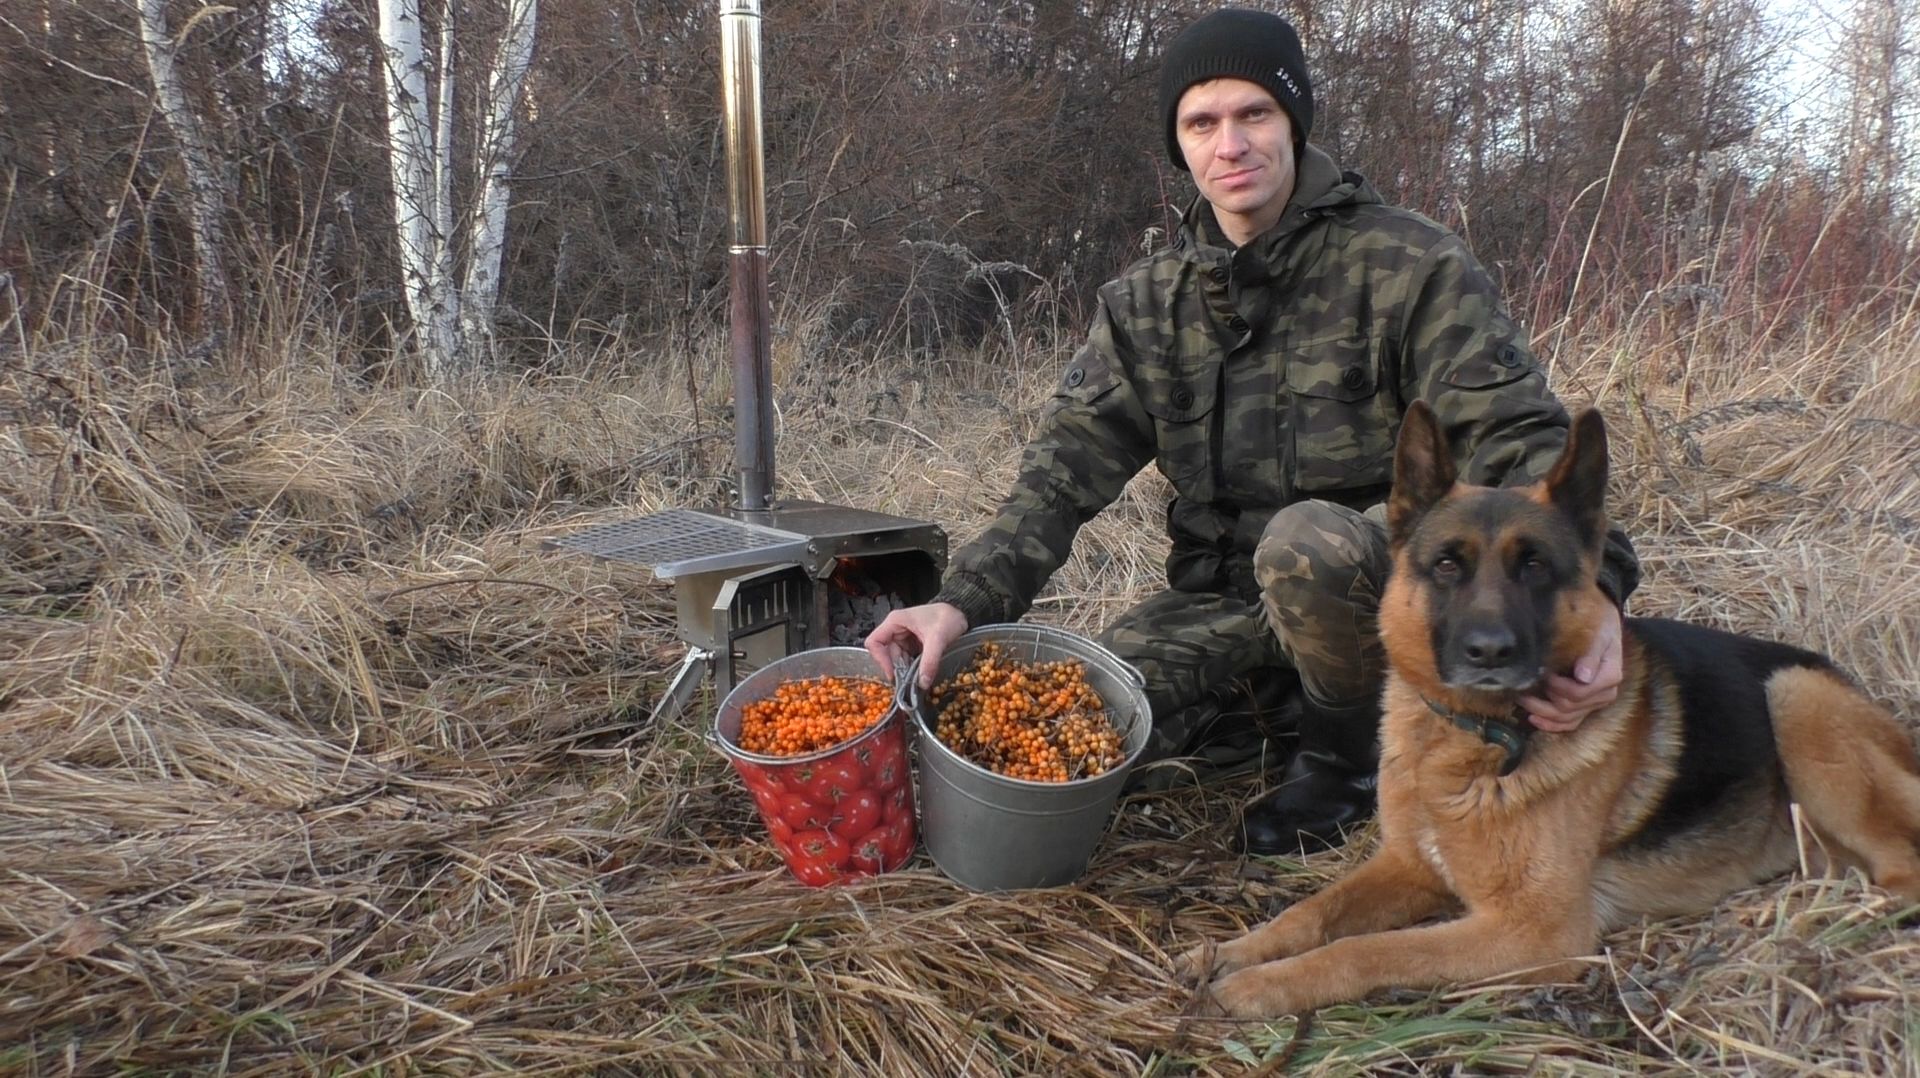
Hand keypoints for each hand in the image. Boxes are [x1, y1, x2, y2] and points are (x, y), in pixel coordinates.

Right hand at [864, 602, 968, 688]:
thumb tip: (922, 683)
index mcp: (895, 621)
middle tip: (910, 680)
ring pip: (896, 659)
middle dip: (897, 668)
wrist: (962, 612)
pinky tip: (921, 672)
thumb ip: (930, 661)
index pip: (875, 642)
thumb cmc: (948, 617)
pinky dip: (912, 668)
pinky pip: (906, 659)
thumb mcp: (938, 639)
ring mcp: (903, 636)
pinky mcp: (912, 644)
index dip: (880, 659)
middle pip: (885, 654)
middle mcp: (895, 628)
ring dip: (905, 670)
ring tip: (918, 677)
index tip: (893, 673)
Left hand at [1520, 603, 1621, 731]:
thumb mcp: (1599, 633)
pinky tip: (1534, 719)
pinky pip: (1570, 724)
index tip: (1543, 673)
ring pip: (1567, 719)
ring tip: (1522, 700)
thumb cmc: (1600, 626)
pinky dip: (1551, 724)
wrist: (1604, 626)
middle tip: (1524, 686)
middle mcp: (1605, 694)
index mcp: (1610, 676)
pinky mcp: (1587, 706)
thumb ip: (1591, 654)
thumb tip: (1583, 676)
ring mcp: (1596, 702)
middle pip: (1570, 707)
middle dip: (1544, 699)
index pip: (1579, 692)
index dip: (1557, 687)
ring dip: (1542, 713)